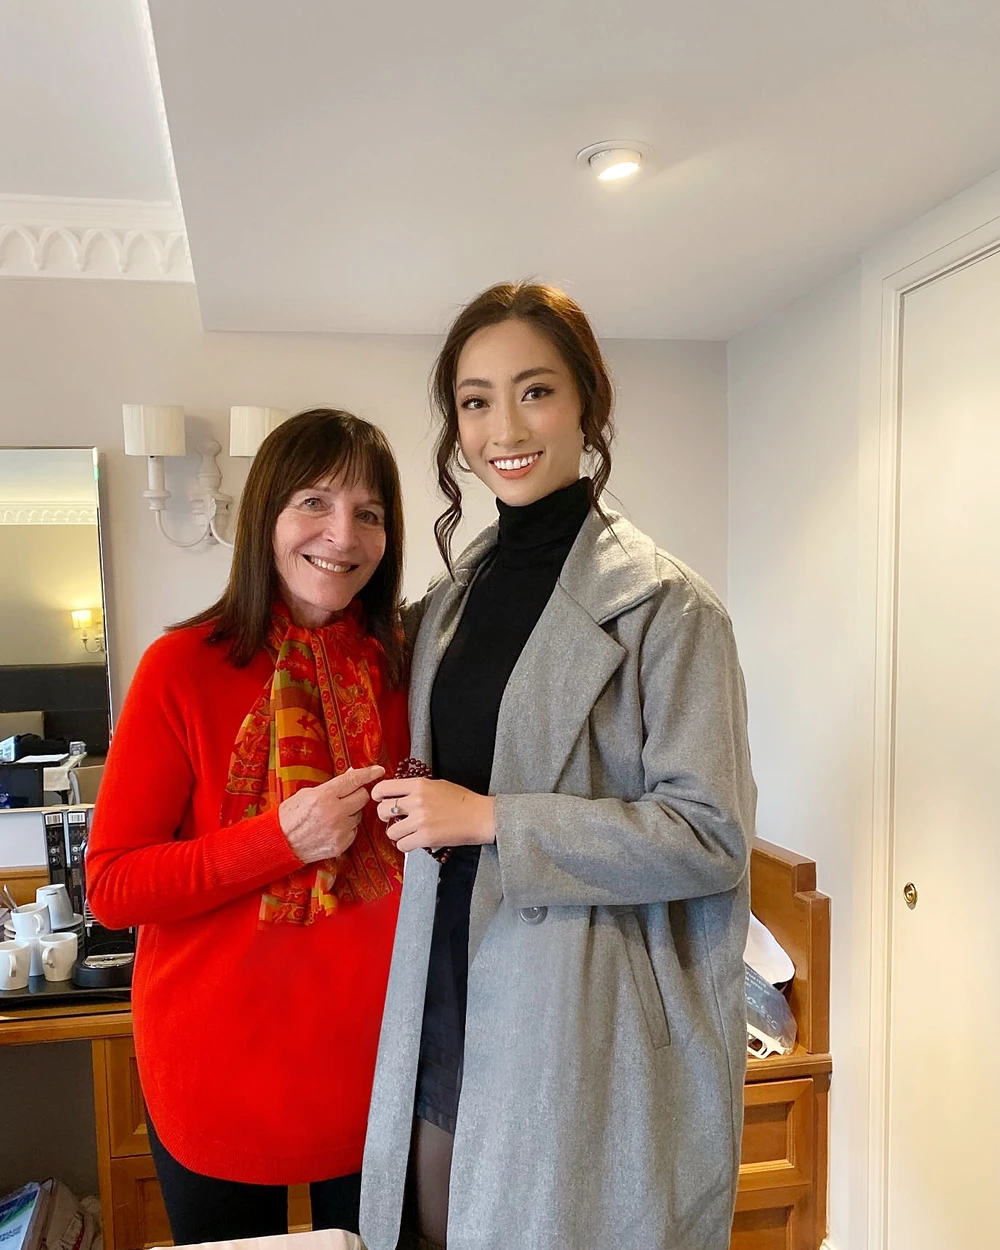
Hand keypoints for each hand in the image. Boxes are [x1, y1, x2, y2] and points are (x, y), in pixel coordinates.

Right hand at [278, 765, 384, 863]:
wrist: (280, 843)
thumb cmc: (290, 816)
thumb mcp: (307, 793)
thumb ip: (331, 786)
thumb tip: (352, 776)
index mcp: (323, 796)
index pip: (353, 780)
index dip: (368, 773)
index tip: (378, 770)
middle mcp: (334, 813)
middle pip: (362, 797)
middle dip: (357, 794)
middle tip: (346, 796)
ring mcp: (339, 831)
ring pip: (359, 814)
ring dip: (351, 812)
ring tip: (332, 815)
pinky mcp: (341, 844)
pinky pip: (354, 830)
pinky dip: (347, 827)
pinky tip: (332, 827)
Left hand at [372, 777, 494, 853]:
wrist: (480, 816)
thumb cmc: (462, 800)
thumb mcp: (437, 785)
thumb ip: (416, 788)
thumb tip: (398, 793)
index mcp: (419, 784)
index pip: (384, 788)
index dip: (377, 795)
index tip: (380, 800)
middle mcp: (417, 800)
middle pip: (383, 810)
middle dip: (385, 816)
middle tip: (393, 819)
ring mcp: (420, 819)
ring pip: (390, 831)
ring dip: (396, 834)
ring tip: (407, 832)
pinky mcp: (425, 837)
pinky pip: (402, 845)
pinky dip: (406, 845)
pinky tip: (414, 841)